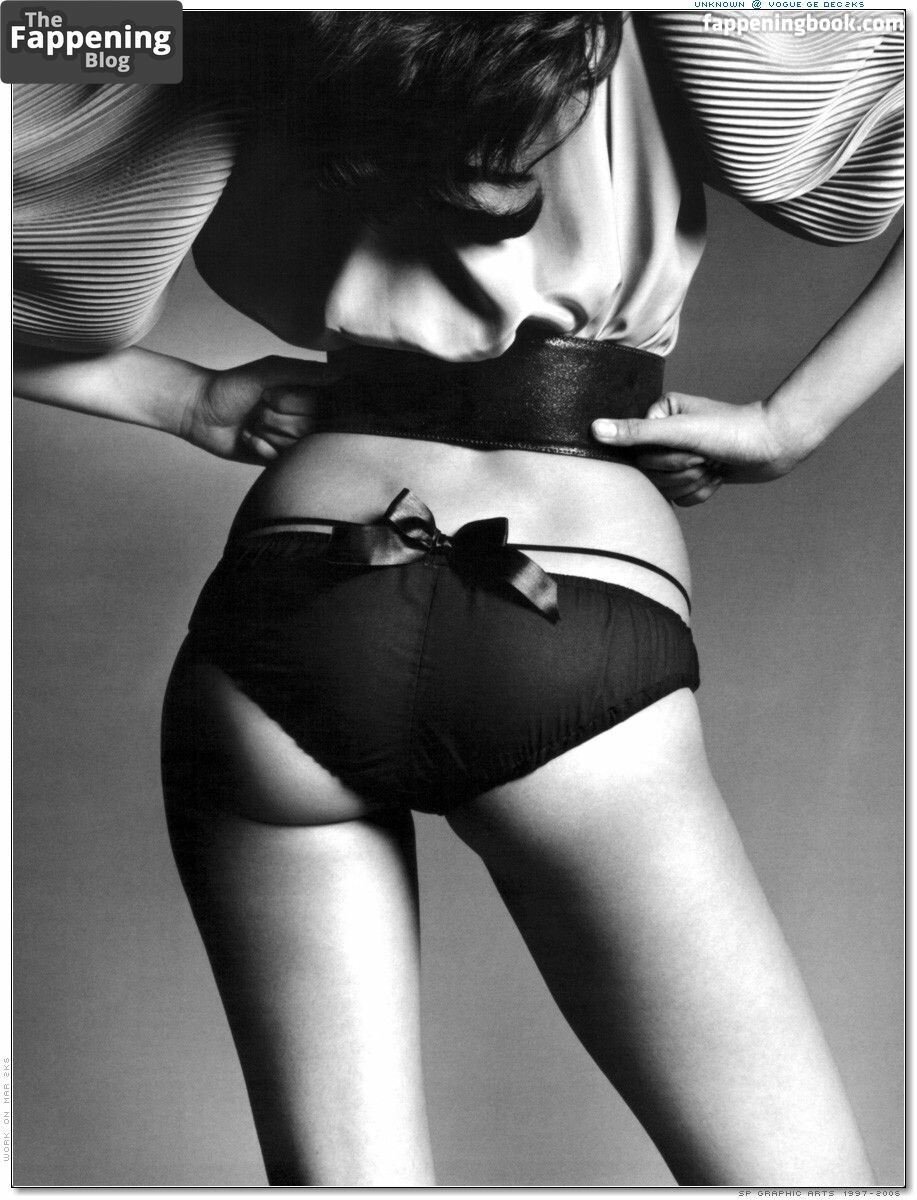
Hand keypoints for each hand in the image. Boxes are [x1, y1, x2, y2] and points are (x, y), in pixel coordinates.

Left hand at [184, 355, 341, 462]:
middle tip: (259, 408)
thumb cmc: (231, 386)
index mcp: (306, 393)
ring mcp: (291, 439)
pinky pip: (281, 460)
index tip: (271, 395)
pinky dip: (261, 448)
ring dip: (268, 433)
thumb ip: (304, 372)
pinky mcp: (277, 459)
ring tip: (252, 423)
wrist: (199, 412)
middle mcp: (303, 416)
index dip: (295, 403)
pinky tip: (248, 438)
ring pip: (297, 446)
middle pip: (310, 428)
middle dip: (278, 419)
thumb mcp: (268, 370)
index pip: (323, 405)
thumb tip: (340, 374)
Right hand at [592, 392, 805, 505]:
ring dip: (694, 482)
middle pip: (651, 472)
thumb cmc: (733, 431)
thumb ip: (637, 432)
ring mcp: (680, 454)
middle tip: (706, 456)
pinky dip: (701, 492)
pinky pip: (681, 498)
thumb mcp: (682, 431)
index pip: (637, 452)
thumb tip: (595, 430)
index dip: (664, 457)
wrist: (776, 445)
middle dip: (682, 470)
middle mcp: (666, 433)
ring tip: (714, 465)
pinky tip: (718, 476)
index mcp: (658, 414)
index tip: (690, 446)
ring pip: (666, 488)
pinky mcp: (694, 474)